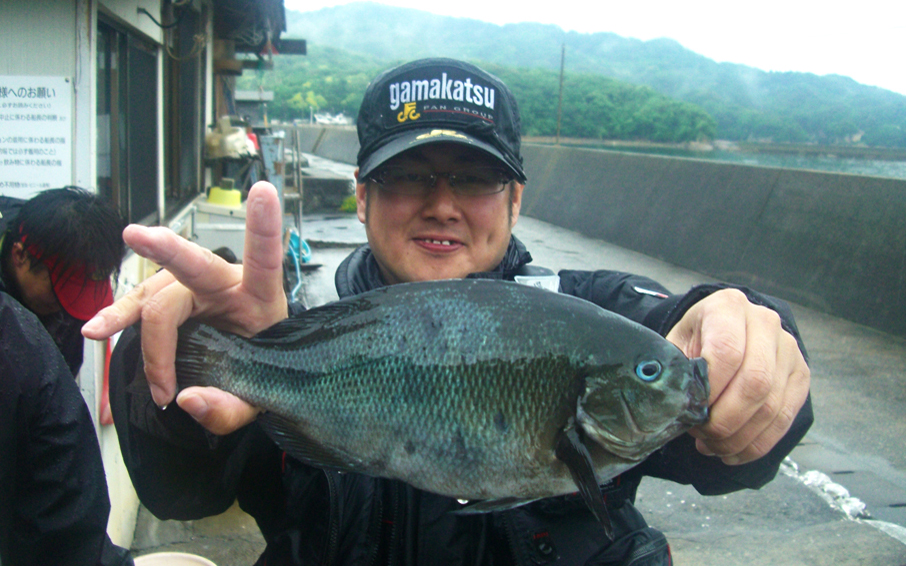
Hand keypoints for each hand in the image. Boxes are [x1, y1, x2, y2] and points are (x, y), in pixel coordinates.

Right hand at [82, 181, 287, 433]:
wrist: (249, 369)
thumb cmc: (259, 371)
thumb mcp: (257, 398)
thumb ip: (229, 409)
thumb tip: (187, 400)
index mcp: (260, 297)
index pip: (266, 260)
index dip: (264, 226)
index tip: (263, 190)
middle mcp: (226, 283)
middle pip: (195, 265)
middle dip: (167, 249)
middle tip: (137, 236)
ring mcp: (194, 288)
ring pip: (159, 297)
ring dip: (134, 322)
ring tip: (101, 332)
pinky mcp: (169, 299)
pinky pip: (139, 306)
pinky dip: (117, 317)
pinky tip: (97, 328)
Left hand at [665, 289, 809, 464]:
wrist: (723, 329)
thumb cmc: (695, 339)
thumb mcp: (676, 343)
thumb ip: (676, 370)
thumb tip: (674, 407)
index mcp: (728, 307)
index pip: (727, 352)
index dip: (711, 389)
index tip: (693, 411)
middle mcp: (765, 322)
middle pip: (755, 382)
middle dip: (726, 420)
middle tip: (703, 436)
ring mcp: (788, 349)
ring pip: (772, 406)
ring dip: (740, 436)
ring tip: (713, 446)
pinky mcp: (800, 375)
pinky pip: (785, 418)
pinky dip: (757, 443)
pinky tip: (733, 451)